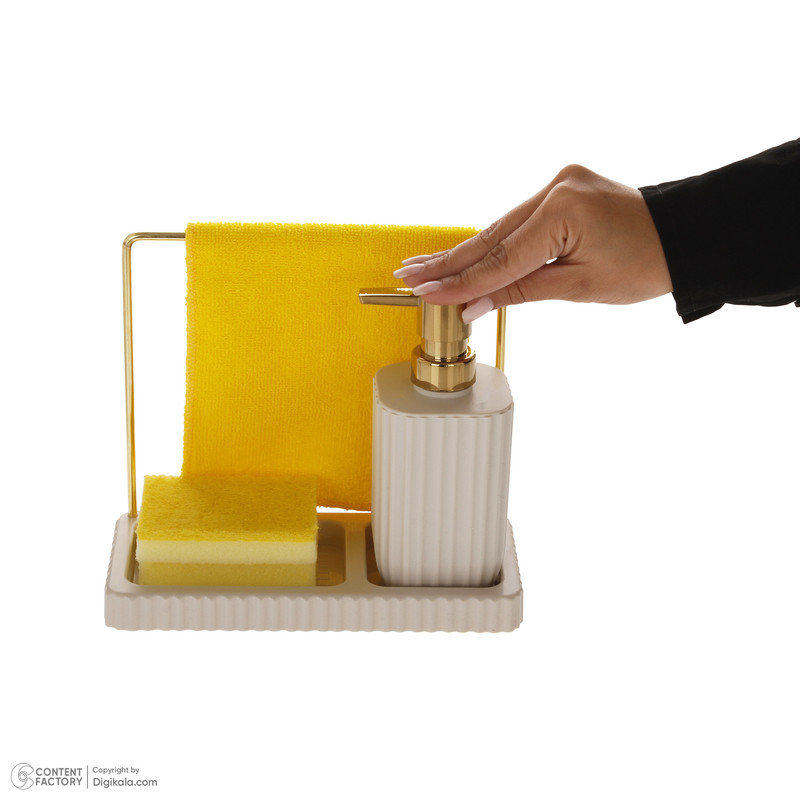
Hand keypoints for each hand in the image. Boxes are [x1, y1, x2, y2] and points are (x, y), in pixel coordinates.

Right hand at [394, 165, 672, 321]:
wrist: (684, 236)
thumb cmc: (645, 264)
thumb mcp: (579, 286)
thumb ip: (519, 291)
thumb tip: (472, 306)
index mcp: (564, 210)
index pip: (500, 258)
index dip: (460, 282)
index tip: (425, 294)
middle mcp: (556, 187)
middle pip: (491, 237)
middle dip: (448, 261)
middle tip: (406, 274)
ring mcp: (559, 183)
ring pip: (500, 228)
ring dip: (464, 252)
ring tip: (422, 266)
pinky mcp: (562, 188)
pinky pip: (517, 221)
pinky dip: (492, 242)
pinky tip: (462, 253)